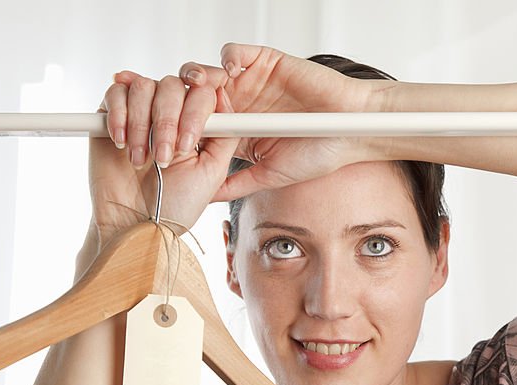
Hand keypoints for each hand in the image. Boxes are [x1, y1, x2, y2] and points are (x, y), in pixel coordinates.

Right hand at [88, 71, 239, 249]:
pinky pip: (115, 93)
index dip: (198, 105)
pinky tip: (122, 144)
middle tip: (164, 158)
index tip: (190, 137)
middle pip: (172, 85)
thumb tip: (223, 94)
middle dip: (168, 122)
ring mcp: (140, 111)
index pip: (202, 90)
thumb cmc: (177, 204)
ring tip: (141, 160)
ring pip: (143, 87)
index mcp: (197, 122)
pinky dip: (119, 116)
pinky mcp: (110, 116)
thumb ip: (225, 133)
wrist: (137, 223)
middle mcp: (169, 112)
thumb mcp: (213, 171)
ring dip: (143, 124)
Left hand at [172, 43, 382, 200]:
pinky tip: (230, 73)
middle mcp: (236, 104)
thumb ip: (235, 184)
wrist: (350, 130)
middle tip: (177, 127)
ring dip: (197, 82)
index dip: (175, 133)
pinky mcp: (263, 60)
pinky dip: (227, 58)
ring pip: (206, 73)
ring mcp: (247, 81)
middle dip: (177, 109)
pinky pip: (234, 52)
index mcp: (233, 131)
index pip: (192, 127)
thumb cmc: (318, 152)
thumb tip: (202, 200)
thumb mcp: (269, 175)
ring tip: (201, 93)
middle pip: (191, 98)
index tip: (166, 146)